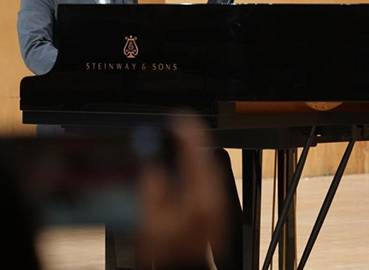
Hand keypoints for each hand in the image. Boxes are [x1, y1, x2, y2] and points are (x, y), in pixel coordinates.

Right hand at [137, 113, 225, 267]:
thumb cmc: (169, 252)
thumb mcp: (151, 220)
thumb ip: (152, 188)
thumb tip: (154, 164)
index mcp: (200, 196)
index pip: (198, 151)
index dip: (187, 130)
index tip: (179, 116)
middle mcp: (214, 199)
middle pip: (207, 158)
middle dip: (193, 139)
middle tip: (179, 125)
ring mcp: (217, 208)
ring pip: (209, 170)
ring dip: (195, 153)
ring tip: (180, 141)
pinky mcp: (214, 215)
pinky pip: (208, 182)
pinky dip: (197, 170)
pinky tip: (185, 169)